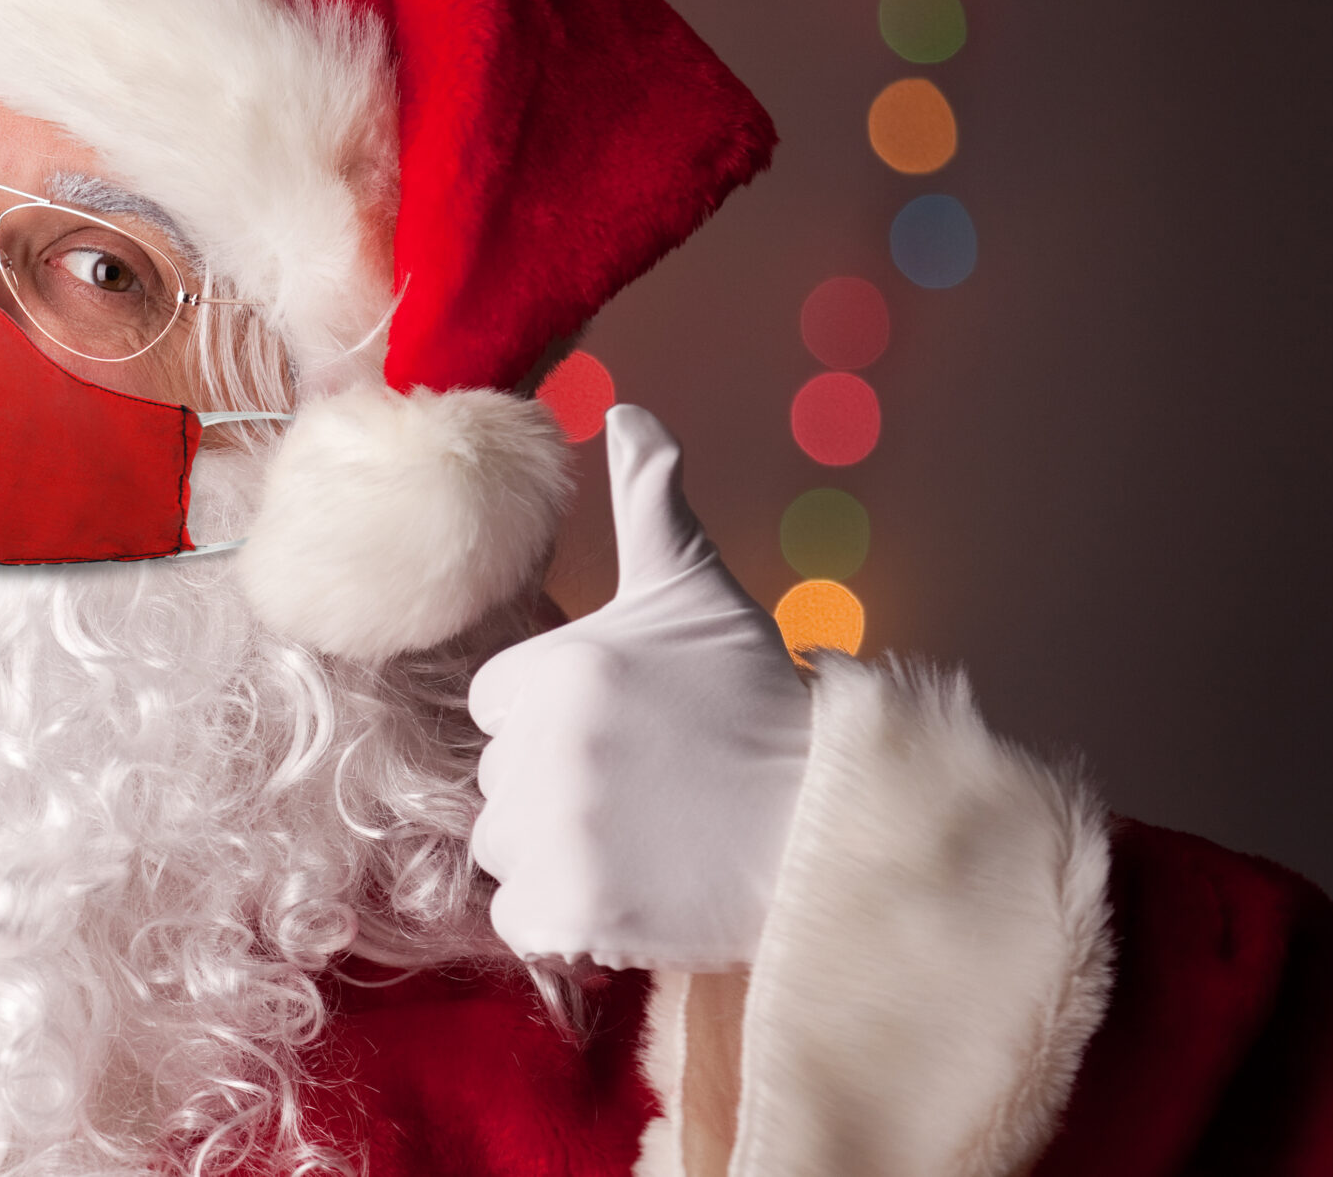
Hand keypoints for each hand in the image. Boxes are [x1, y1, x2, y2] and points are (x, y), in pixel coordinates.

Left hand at [467, 405, 811, 971]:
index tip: (628, 726)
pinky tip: (628, 888)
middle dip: (557, 782)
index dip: (556, 714)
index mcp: (561, 670)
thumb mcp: (697, 590)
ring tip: (642, 836)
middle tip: (649, 783)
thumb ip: (650, 499)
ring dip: (556, 851)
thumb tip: (627, 411)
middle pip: (498, 777)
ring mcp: (561, 838)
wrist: (834, 821)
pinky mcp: (578, 914)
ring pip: (502, 847)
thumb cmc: (759, 700)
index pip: (498, 702)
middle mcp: (549, 750)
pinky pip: (518, 920)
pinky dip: (563, 917)